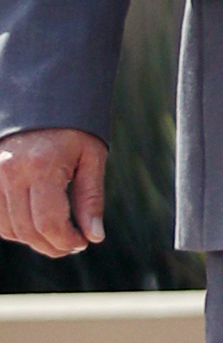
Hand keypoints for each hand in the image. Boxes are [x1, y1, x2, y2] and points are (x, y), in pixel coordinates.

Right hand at [0, 127, 106, 257]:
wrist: (42, 96)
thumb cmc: (73, 126)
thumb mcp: (92, 157)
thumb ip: (91, 198)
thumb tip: (94, 237)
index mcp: (42, 166)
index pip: (49, 223)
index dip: (66, 241)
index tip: (82, 242)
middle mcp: (11, 172)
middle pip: (27, 230)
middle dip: (51, 245)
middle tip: (72, 245)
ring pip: (8, 229)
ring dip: (32, 240)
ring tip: (55, 235)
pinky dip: (13, 229)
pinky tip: (34, 225)